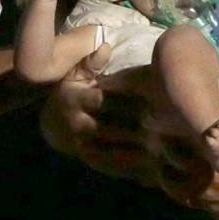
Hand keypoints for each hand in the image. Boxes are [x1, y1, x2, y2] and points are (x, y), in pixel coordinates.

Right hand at [40, 47, 158, 184]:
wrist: (49, 125)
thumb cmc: (70, 91)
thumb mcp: (75, 73)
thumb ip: (90, 62)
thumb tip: (105, 48)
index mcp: (74, 99)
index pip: (104, 101)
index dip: (128, 101)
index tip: (153, 99)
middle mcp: (77, 125)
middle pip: (113, 128)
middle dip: (140, 129)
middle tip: (169, 128)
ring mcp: (83, 146)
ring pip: (114, 152)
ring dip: (140, 153)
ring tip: (168, 151)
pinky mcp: (90, 161)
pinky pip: (113, 168)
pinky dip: (134, 170)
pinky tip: (157, 171)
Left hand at [157, 94, 218, 219]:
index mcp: (206, 164)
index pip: (173, 152)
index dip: (165, 142)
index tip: (161, 134)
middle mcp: (201, 187)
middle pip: (168, 175)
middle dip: (164, 162)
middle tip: (162, 152)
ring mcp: (207, 205)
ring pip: (177, 193)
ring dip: (172, 180)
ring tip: (171, 169)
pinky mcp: (214, 215)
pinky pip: (194, 204)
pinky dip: (191, 194)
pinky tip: (194, 184)